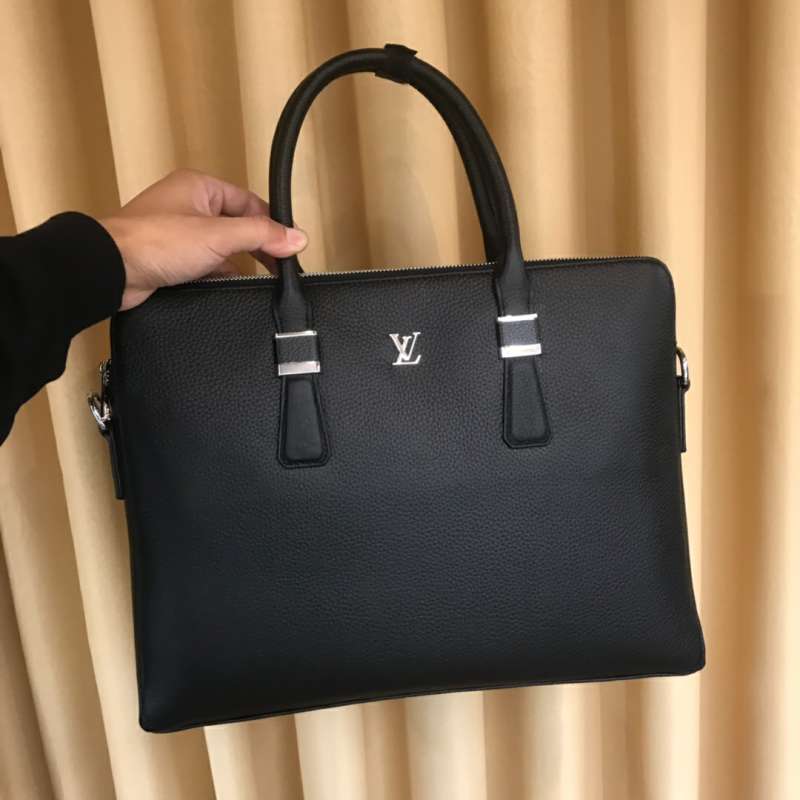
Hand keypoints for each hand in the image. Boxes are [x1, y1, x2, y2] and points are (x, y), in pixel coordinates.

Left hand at [100, 169, 306, 309]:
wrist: (110, 270)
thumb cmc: (153, 241)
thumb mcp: (219, 235)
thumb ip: (261, 235)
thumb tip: (296, 237)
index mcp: (199, 187)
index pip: (250, 203)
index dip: (272, 225)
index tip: (290, 247)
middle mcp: (188, 205)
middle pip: (237, 226)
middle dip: (256, 248)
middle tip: (278, 268)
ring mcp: (177, 233)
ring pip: (221, 249)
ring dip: (236, 265)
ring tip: (254, 280)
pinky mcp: (169, 259)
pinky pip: (204, 266)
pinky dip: (217, 277)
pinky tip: (226, 288)